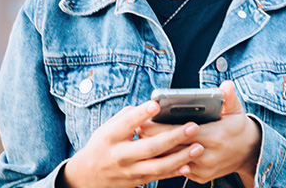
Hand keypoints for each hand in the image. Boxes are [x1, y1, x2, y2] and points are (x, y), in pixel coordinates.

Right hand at [59, 100, 204, 187]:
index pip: (127, 123)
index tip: (156, 104)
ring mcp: (130, 171)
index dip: (142, 114)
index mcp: (110, 137)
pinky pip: (159, 176)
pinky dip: (175, 171)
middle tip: (193, 127)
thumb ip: (129, 116)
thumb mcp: (108, 127)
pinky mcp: (137, 180)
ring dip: (181, 157)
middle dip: (174, 137)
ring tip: (198, 147)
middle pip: (150, 147)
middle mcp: (120, 155)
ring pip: (158, 166)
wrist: (88, 176)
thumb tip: (153, 106)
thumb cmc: (103, 144)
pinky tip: (189, 164)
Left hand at [136, 81, 261, 186]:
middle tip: (137, 129)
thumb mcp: (236, 110)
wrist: (249, 153)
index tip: (145, 121)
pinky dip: (167, 162)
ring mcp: (204, 169)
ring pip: (173, 162)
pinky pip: (179, 170)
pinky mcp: (200, 177)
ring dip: (157, 152)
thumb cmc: (238, 127)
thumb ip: (229, 98)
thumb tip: (226, 85)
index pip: (182, 133)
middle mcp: (208, 156)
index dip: (162, 128)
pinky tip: (155, 153)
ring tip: (142, 141)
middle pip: (173, 148)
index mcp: (215, 137)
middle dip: (154, 140)